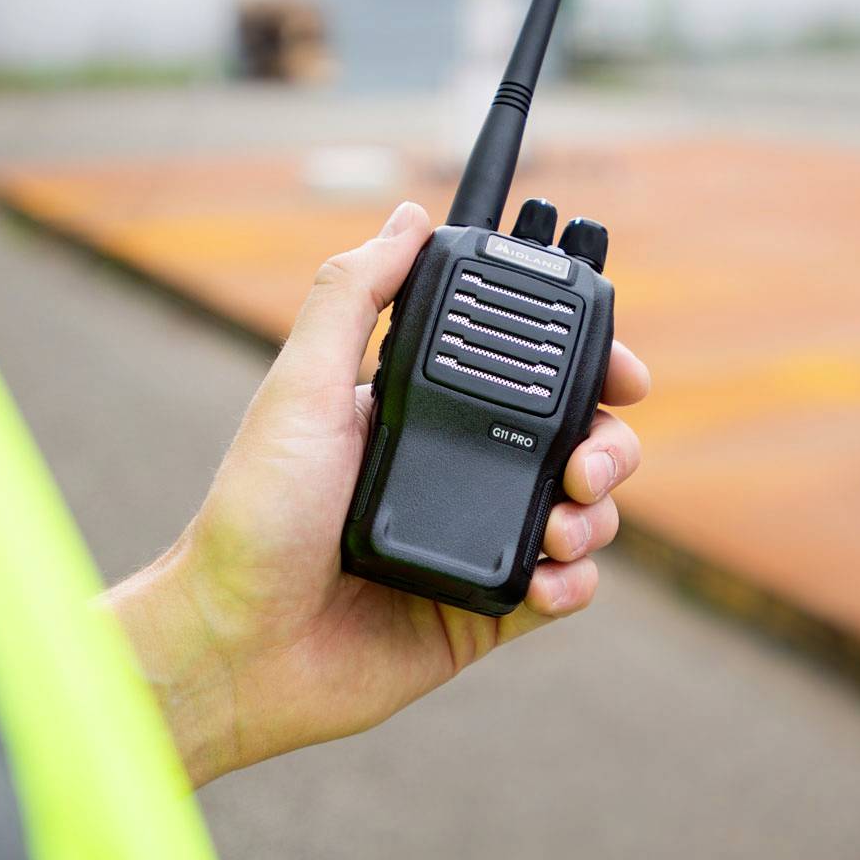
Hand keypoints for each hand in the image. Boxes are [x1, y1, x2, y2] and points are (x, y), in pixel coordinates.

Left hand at [104, 201, 649, 786]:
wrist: (237, 642)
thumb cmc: (254, 514)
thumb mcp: (299, 387)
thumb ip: (353, 296)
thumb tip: (409, 217)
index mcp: (419, 415)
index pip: (523, 376)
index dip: (585, 368)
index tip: (622, 371)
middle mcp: (453, 473)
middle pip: (572, 442)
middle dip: (608, 445)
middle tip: (588, 463)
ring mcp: (470, 542)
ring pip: (579, 514)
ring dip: (597, 513)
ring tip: (564, 523)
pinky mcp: (480, 613)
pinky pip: (559, 591)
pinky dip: (574, 583)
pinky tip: (549, 580)